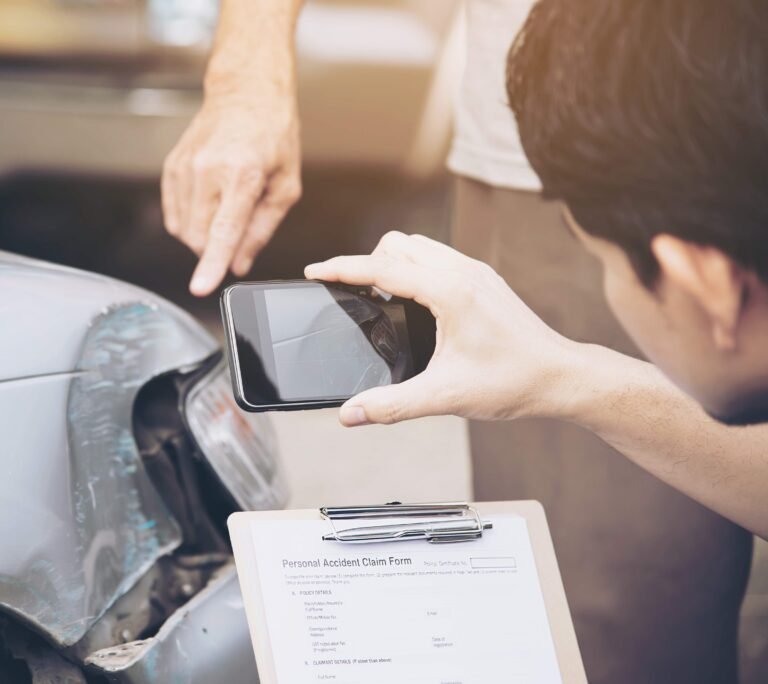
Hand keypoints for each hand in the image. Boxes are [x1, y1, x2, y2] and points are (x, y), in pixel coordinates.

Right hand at [162, 87, 301, 295]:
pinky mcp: (171, 167)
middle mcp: (208, 170)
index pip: (223, 230)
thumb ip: (262, 229)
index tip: (201, 288)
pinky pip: (174, 215)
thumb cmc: (273, 136)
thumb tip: (239, 264)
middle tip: (238, 231)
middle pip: (201, 238)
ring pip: (184, 231)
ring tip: (226, 208)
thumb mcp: (286, 184)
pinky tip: (208, 204)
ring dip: (203, 237)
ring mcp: (185, 167)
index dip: (212, 264)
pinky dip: (190, 223)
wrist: (245, 93)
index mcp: (243, 174)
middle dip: (216, 251)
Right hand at [305, 232, 582, 425]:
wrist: (562, 378)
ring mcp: (475, 272)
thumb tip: (350, 414)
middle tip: (345, 291)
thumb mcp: (446, 397)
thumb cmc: (514, 382)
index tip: (314, 272)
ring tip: (372, 292)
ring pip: (418, 245)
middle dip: (365, 261)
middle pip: (397, 244)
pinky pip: (437, 257)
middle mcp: (463, 272)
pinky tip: (409, 299)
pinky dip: (413, 267)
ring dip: (390, 260)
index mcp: (450, 292)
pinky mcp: (483, 280)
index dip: (342, 268)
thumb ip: (392, 405)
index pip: (382, 268)